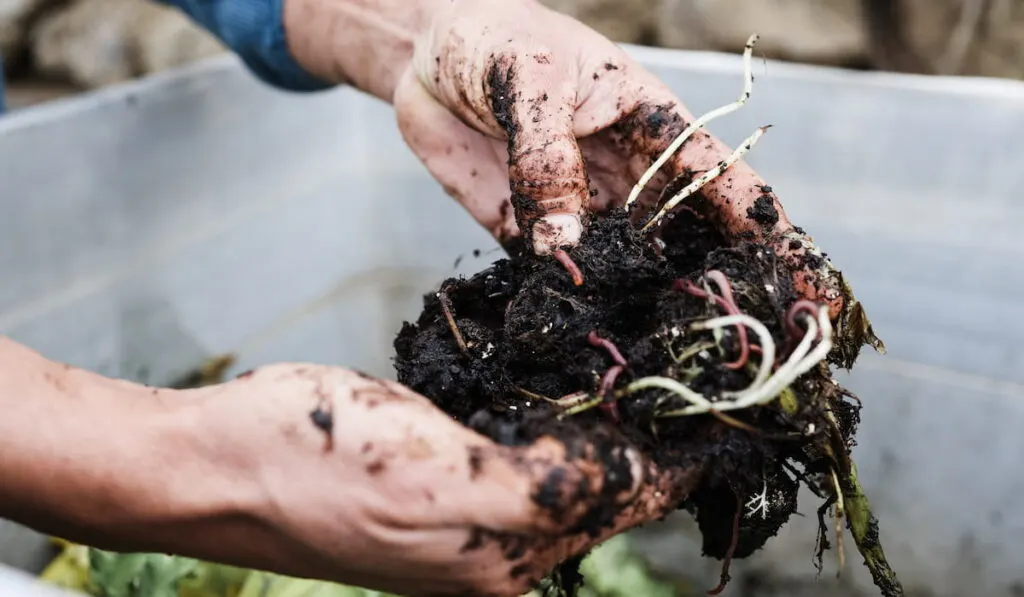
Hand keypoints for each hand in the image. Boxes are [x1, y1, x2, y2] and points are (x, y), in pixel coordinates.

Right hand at [181, 365, 698, 596]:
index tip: (730, 398)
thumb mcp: (438, 484)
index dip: (679, 450)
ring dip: (607, 420)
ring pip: (566, 466)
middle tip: (697, 367)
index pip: (624, 500)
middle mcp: (495, 548)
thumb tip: (636, 477)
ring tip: (651, 364)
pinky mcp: (436, 482)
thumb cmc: (310, 468)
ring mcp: (464, 516)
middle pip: (603, 487)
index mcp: (505, 557)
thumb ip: (546, 488)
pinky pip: (517, 449)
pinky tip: (566, 377)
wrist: (214, 466)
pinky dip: (553, 414)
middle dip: (651, 432)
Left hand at [393, 0, 841, 314]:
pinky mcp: (529, 233)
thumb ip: (549, 159)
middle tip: (745, 356)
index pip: (727, 188)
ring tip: (666, 365)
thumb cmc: (495, 39)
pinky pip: (556, 278)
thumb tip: (567, 247)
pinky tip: (579, 344)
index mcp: (654, 129)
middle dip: (716, 293)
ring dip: (642, 313)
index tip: (810, 291)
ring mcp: (580, 211)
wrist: (427, 53)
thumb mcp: (530, 81)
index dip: (773, 239)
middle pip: (687, 245)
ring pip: (626, 272)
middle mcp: (627, 180)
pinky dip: (567, 310)